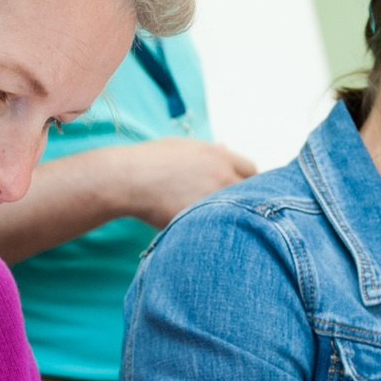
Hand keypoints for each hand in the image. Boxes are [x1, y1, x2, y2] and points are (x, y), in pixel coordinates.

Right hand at [123, 139, 256, 227]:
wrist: (127, 178)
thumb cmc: (150, 160)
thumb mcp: (182, 147)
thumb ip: (209, 151)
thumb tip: (226, 148)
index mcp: (220, 157)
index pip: (253, 171)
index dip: (249, 181)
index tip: (242, 190)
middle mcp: (222, 177)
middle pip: (253, 193)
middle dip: (247, 201)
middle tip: (238, 211)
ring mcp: (213, 200)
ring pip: (239, 215)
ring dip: (234, 219)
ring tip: (223, 225)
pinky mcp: (200, 220)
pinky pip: (217, 229)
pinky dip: (214, 232)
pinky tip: (203, 233)